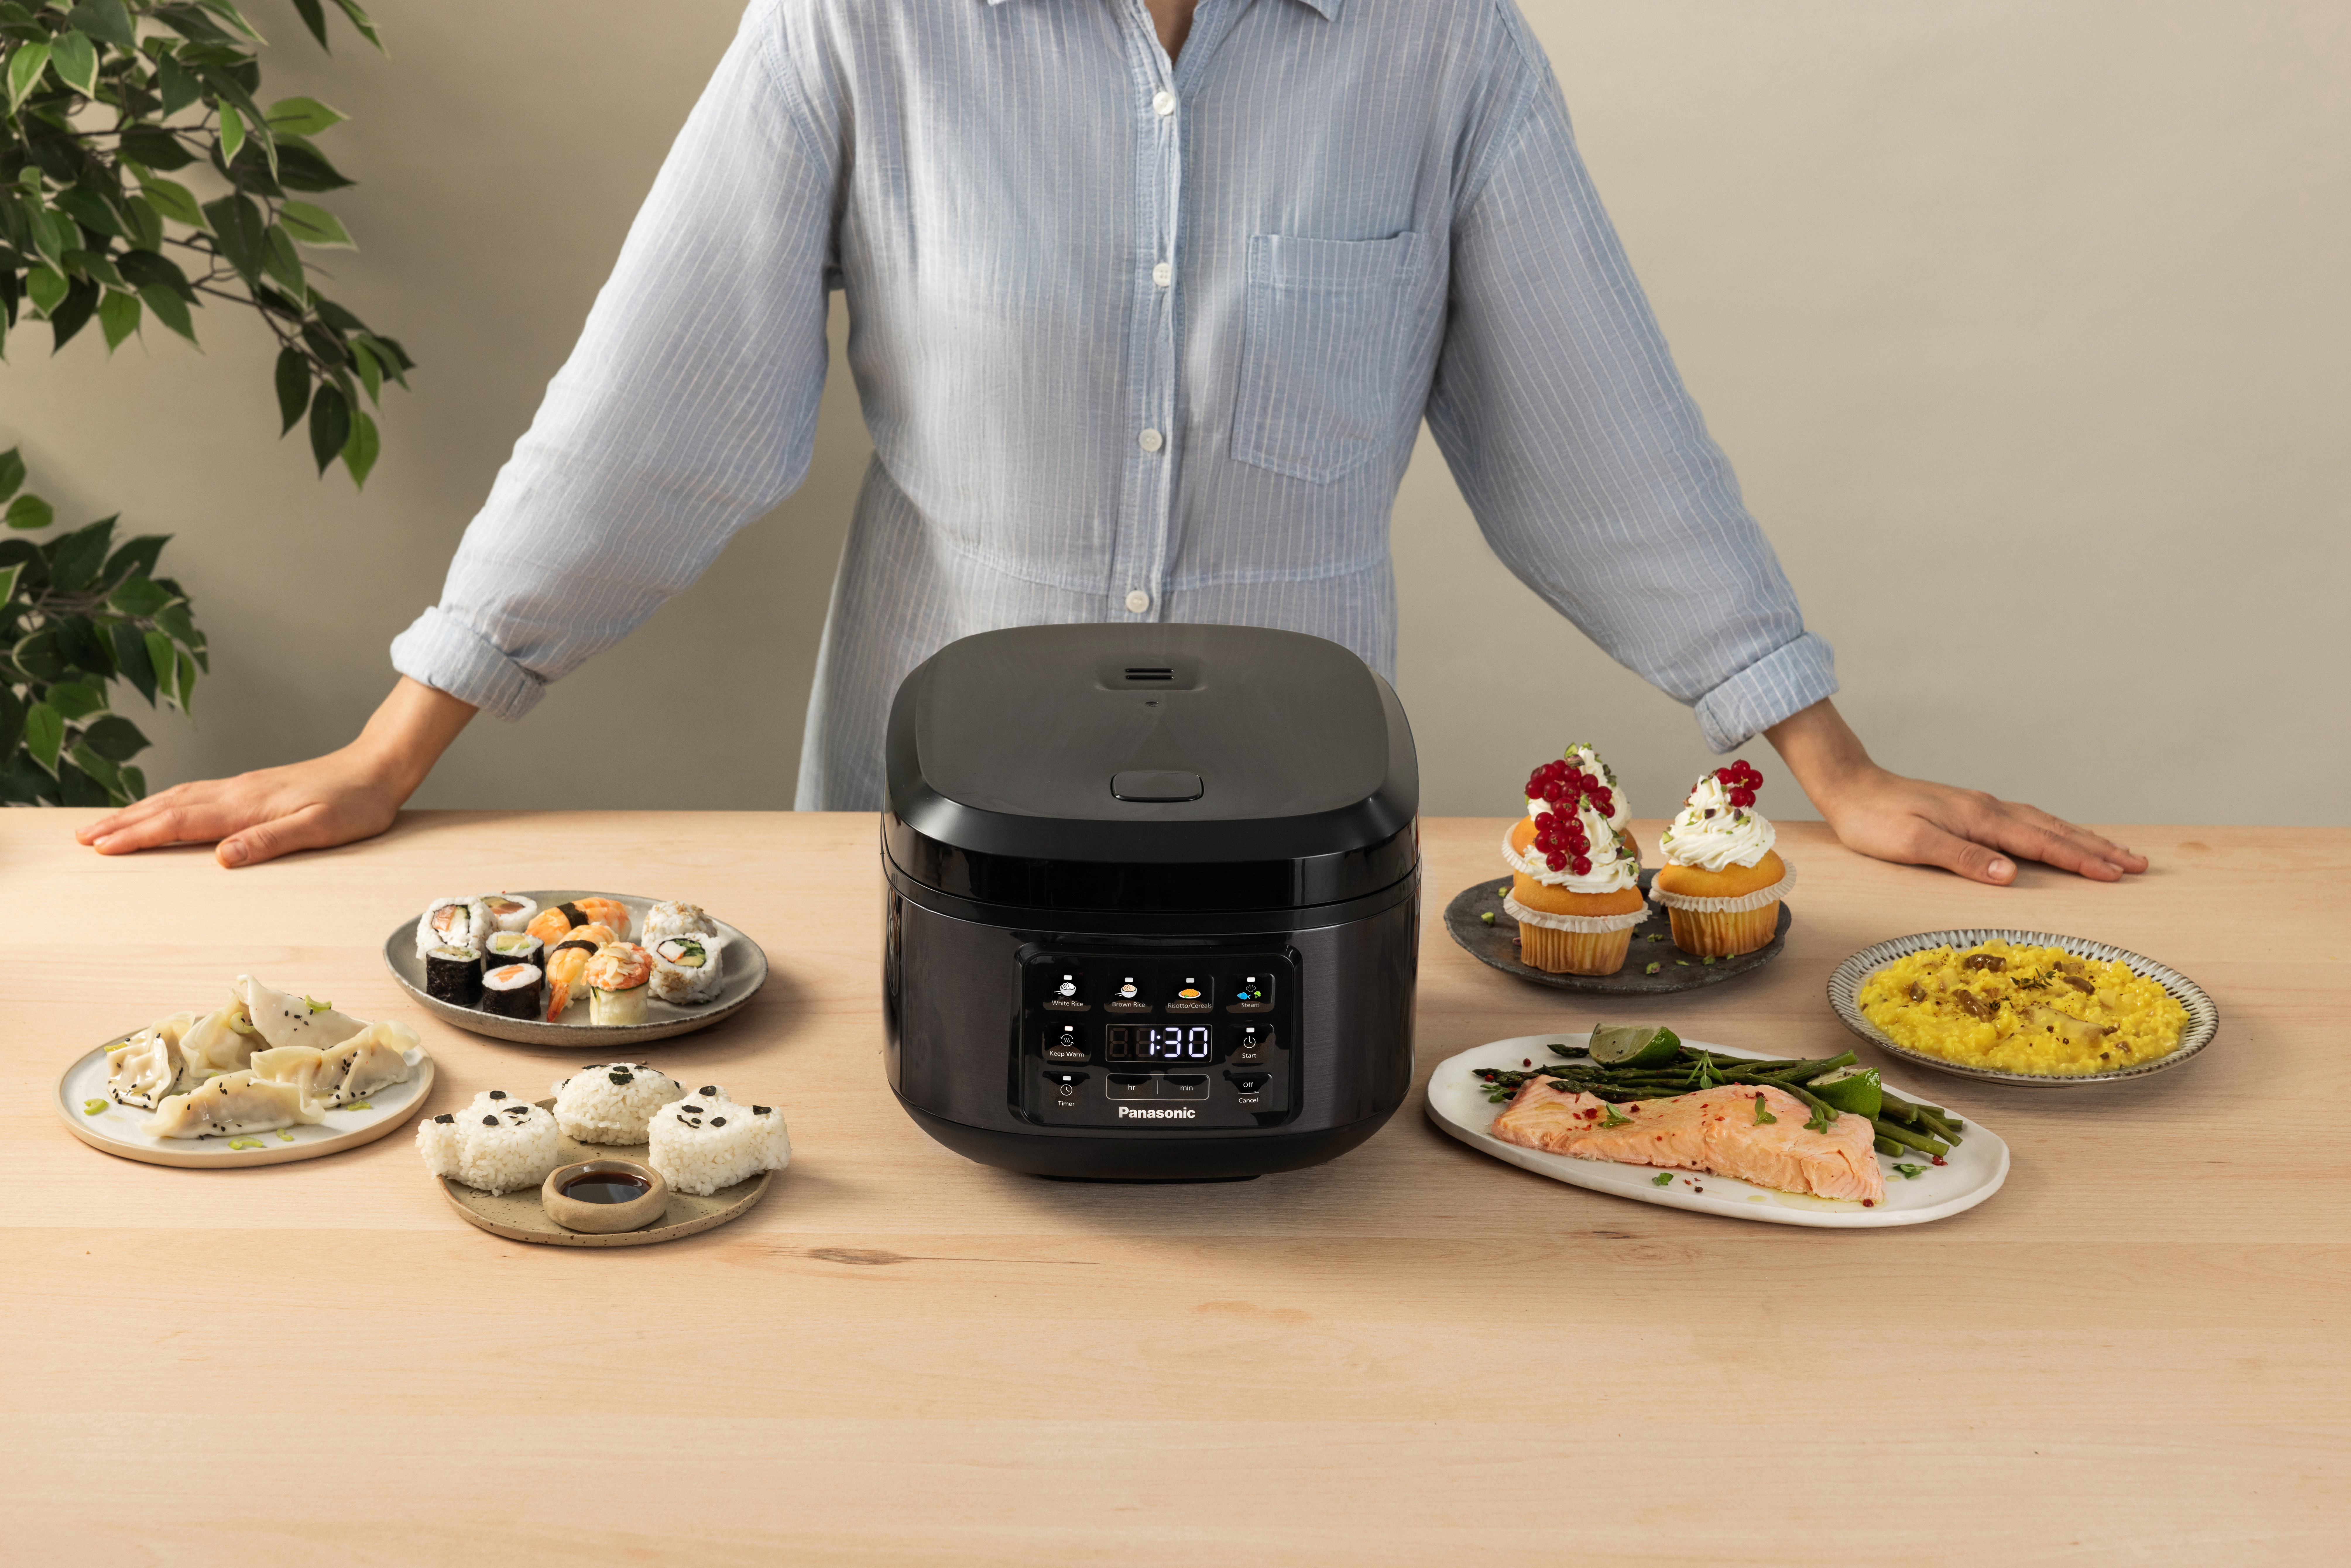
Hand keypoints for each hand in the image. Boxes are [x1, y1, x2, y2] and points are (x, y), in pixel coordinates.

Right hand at [75, 677, 476, 868]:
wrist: (377, 768)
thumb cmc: (356, 803)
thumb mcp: (320, 829)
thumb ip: (271, 841)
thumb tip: (223, 857)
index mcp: (248, 806)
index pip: (181, 823)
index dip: (139, 836)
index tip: (103, 848)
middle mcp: (237, 792)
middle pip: (168, 808)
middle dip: (123, 824)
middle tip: (84, 839)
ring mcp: (242, 787)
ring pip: (177, 799)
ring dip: (138, 812)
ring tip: (105, 826)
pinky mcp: (251, 787)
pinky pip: (195, 795)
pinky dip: (166, 803)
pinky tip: (159, 809)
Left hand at [1765, 700, 2146, 884]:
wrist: (1849, 787)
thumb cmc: (1873, 821)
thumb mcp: (1913, 845)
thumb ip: (1962, 859)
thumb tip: (2009, 875)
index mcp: (1978, 820)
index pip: (2041, 844)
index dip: (2080, 861)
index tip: (2116, 874)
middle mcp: (1986, 809)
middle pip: (2054, 831)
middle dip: (2096, 849)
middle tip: (2137, 864)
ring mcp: (1979, 807)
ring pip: (2043, 823)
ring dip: (2079, 839)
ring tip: (2113, 852)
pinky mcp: (1968, 810)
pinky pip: (2024, 820)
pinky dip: (2051, 830)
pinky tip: (2056, 836)